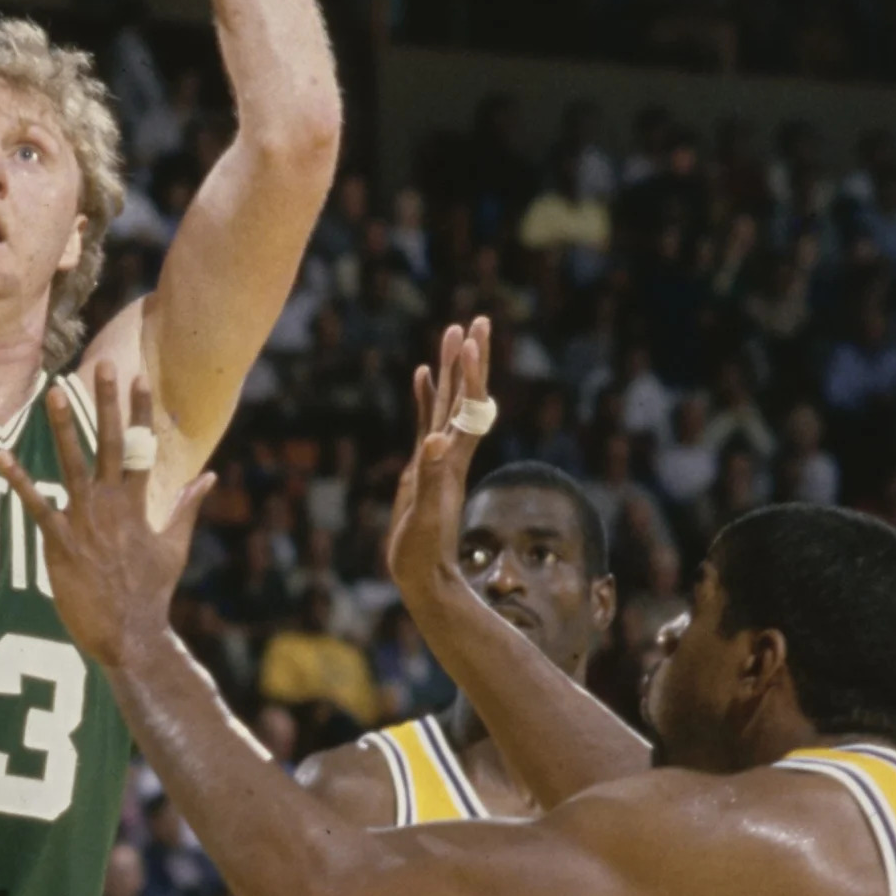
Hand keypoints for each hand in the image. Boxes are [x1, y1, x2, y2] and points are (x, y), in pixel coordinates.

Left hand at [0, 364, 215, 668]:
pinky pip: (36, 505)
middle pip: (112, 443)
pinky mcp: (60, 542)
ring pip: (73, 464)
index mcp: (139, 504)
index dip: (141, 410)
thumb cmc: (151, 592)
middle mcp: (113, 505)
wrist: (130, 635)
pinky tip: (0, 456)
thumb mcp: (175, 546)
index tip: (140, 376)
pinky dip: (18, 480)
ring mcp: (86, 521)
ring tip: (55, 392)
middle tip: (105, 364)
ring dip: (64, 427)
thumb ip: (187, 506)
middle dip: (108, 403)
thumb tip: (210, 475)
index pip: (143, 447)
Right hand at [383, 319, 493, 595]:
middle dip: (469, 358)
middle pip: (465, 396)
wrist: (424, 575)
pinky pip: (427, 419)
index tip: (470, 338)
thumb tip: (435, 440)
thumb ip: (429, 475)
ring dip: (451, 369)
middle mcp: (450, 451)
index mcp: (452, 458)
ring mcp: (438, 456)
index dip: (469, 372)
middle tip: (475, 320)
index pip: (466, 406)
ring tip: (451, 332)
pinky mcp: (424, 465)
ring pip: (448, 402)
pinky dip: (426, 395)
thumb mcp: (425, 513)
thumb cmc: (423, 550)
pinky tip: (421, 375)